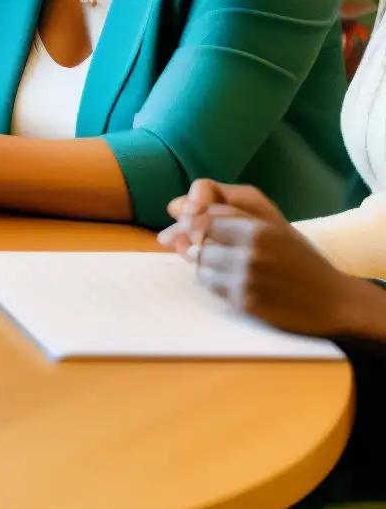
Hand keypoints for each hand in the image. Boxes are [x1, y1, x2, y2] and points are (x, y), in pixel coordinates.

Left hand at [160, 181, 377, 339]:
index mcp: (258, 227)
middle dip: (198, 241)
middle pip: (196, 238)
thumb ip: (227, 208)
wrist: (333, 301)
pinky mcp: (244, 301)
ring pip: (199, 262)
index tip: (193, 225)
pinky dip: (216, 283)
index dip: (193, 219)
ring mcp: (246, 277)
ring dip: (206, 264)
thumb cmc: (298, 258)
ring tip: (230, 267)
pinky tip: (236, 283)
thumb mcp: (271, 223)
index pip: (203, 214)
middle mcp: (251, 250)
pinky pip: (210, 285)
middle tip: (209, 247)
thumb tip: (174, 208)